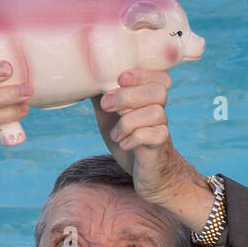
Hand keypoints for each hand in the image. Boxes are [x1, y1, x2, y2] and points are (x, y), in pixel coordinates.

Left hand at [91, 68, 203, 208]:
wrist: (145, 173)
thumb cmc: (128, 141)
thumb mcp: (109, 118)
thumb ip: (101, 98)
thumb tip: (85, 80)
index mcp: (149, 99)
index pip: (160, 76)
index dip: (142, 73)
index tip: (120, 80)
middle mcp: (159, 111)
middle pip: (157, 91)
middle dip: (127, 96)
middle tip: (106, 106)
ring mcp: (162, 128)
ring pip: (155, 113)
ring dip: (128, 122)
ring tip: (115, 135)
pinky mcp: (160, 147)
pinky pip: (155, 135)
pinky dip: (135, 138)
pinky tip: (124, 144)